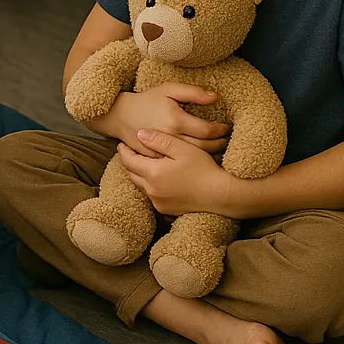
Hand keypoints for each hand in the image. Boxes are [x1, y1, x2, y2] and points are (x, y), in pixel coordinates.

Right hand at [108, 83, 230, 157]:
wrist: (121, 115)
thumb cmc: (147, 100)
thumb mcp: (169, 89)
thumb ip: (193, 92)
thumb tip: (216, 97)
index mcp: (176, 120)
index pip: (208, 130)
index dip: (222, 130)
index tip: (226, 127)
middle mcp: (171, 138)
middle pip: (205, 147)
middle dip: (220, 144)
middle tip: (226, 140)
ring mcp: (163, 151)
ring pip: (194, 157)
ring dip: (209, 154)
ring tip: (217, 147)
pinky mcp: (156, 160)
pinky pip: (179, 163)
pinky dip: (191, 161)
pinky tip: (197, 156)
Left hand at [117, 129, 232, 214]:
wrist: (221, 195)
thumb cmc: (204, 169)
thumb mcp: (182, 148)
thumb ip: (159, 140)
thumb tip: (140, 134)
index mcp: (152, 173)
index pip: (128, 161)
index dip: (123, 151)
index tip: (122, 143)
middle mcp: (151, 190)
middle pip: (131, 173)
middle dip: (129, 162)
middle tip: (130, 151)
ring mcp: (158, 202)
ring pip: (140, 185)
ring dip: (138, 174)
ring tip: (142, 162)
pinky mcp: (165, 210)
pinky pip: (151, 195)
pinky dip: (149, 185)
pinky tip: (157, 177)